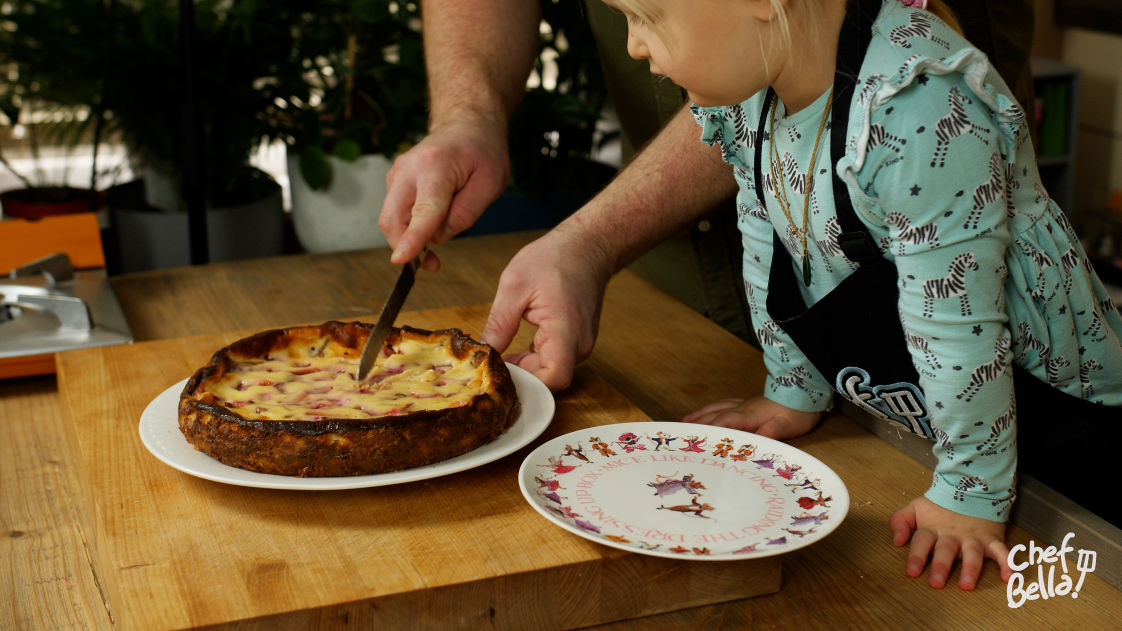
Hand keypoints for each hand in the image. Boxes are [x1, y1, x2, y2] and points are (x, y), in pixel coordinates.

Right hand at [379, 117, 509, 270]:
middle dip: (407, 247)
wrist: (465, 124)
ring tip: (441, 237)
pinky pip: (396, 214)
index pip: (424, 210)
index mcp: (436, 165)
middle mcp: (408, 168)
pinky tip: (434, 219)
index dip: (413, 238)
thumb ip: (465, 214)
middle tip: (434, 264)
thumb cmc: (482, 151)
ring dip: (410, 238)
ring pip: (391, 219)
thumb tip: (437, 238)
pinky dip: (410, 226)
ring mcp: (396, 174)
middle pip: (394, 219)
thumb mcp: (490, 184)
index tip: (401, 259)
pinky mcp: (393, 182)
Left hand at [481, 226, 613, 390]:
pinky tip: (515, 348)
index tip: (500, 372)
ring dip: (526, 367)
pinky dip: (534, 358)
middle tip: (489, 367)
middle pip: (549, 378)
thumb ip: (499, 324)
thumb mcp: (515, 286)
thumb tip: (485, 352)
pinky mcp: (577, 341)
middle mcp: (579, 344)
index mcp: (566, 330)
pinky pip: (554, 359)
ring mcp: (581, 343)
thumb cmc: (554, 259)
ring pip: (551, 370)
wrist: (586, 246)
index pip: (552, 377)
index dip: (526, 381)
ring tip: (499, 355)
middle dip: (519, 376)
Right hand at [683, 396, 820, 439]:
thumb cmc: (798, 411)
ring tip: (686, 420)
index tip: (695, 438)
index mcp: (750, 415)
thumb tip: (754, 439)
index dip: (710, 430)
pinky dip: (713, 408)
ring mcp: (745, 404)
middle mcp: (743, 408)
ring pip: (718, 407)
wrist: (806, 392)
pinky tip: (709, 410)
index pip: (725, 422)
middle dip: (698, 423)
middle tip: (681, 432)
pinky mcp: (749, 403)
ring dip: (701, 414)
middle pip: (716, 414)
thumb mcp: (788, 425)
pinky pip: (725, 404)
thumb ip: (770, 431)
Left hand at [890, 496, 1011, 589]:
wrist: (970, 488)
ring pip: (972, 554)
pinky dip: (1008, 563)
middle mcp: (952, 535)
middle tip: (936, 582)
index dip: (916, 556)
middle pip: (945, 550)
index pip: (921, 542)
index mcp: (932, 529)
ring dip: (970, 569)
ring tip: (967, 584)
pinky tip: (1009, 577)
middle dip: (941, 566)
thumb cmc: (940, 506)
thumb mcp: (915, 508)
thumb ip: (900, 521)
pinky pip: (1002, 551)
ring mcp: (973, 538)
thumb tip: (896, 541)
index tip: (911, 572)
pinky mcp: (991, 539)